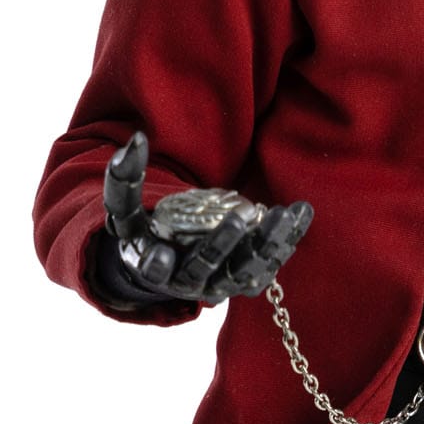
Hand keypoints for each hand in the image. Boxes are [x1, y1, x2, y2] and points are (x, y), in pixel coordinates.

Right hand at [100, 131, 312, 305]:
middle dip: (224, 244)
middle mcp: (190, 283)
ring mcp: (221, 284)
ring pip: (246, 270)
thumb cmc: (144, 232)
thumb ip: (122, 180)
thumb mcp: (124, 211)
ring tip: (282, 215)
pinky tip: (300, 212)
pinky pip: (271, 261)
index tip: (162, 253)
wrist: (170, 262)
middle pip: (209, 268)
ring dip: (266, 244)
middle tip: (238, 217)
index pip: (155, 271)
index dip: (157, 264)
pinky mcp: (246, 280)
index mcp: (156, 269)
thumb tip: (136, 139)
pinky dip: (287, 239)